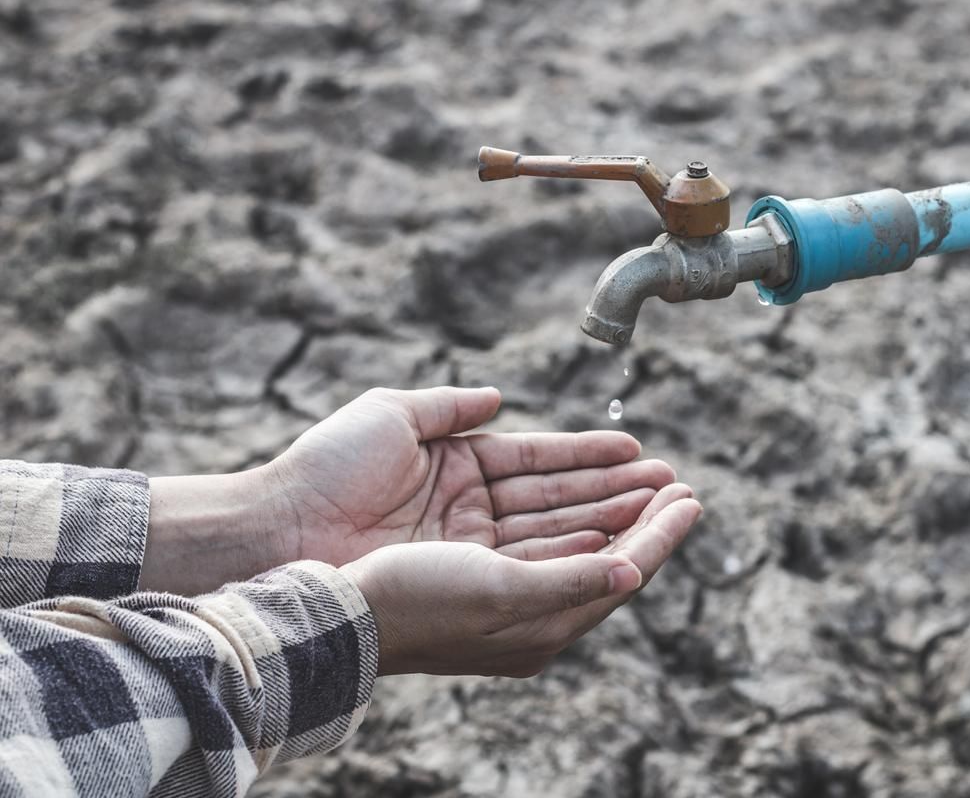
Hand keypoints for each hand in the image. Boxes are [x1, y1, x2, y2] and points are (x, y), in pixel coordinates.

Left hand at [142, 387, 674, 593]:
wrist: (279, 531)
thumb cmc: (324, 470)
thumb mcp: (392, 417)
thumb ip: (449, 406)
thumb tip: (497, 397)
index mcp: (459, 474)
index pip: (541, 464)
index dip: (591, 456)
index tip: (637, 449)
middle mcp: (473, 518)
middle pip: (563, 504)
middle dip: (621, 493)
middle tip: (675, 482)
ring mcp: (475, 555)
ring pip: (564, 536)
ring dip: (619, 522)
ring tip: (671, 505)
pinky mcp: (476, 587)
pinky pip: (545, 570)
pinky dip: (591, 558)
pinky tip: (633, 543)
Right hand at [341, 483, 701, 676]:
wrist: (340, 611)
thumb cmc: (416, 602)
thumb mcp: (501, 592)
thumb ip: (572, 581)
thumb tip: (635, 570)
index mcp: (544, 626)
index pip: (623, 571)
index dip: (661, 534)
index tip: (693, 498)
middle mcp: (532, 612)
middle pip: (607, 555)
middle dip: (645, 517)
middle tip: (680, 482)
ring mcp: (506, 589)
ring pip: (577, 541)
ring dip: (613, 507)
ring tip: (648, 478)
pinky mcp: (481, 568)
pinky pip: (543, 537)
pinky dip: (573, 515)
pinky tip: (588, 500)